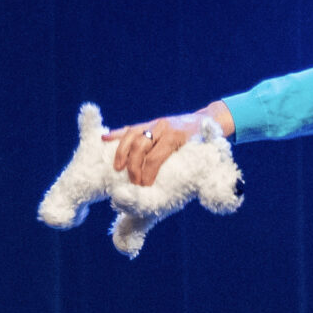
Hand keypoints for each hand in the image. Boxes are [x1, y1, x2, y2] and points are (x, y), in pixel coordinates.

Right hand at [107, 101, 233, 186]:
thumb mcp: (204, 155)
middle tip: (133, 183)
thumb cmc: (205, 143)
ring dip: (121, 152)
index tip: (144, 187)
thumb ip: (197, 170)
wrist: (208, 120)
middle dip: (133, 167)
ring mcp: (154, 123)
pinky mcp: (149, 122)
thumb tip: (197, 193)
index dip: (147, 175)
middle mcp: (163, 127)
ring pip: (132, 135)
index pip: (155, 158)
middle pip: (140, 146)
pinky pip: (130, 128)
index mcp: (176, 137)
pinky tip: (103, 139)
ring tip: (117, 168)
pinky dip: (116, 134)